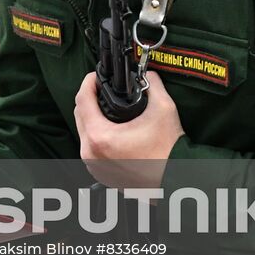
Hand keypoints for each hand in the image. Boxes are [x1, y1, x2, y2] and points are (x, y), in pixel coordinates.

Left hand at [72, 71, 182, 188]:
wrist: (175, 179)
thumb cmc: (169, 151)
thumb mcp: (163, 108)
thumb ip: (152, 85)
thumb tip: (146, 75)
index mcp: (99, 137)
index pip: (82, 100)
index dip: (88, 82)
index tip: (96, 77)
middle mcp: (91, 153)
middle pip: (79, 114)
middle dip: (89, 98)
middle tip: (102, 89)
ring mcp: (93, 165)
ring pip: (83, 132)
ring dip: (91, 117)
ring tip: (106, 107)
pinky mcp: (100, 173)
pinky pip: (90, 148)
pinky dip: (96, 135)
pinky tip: (110, 128)